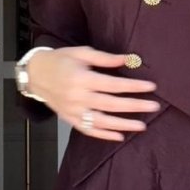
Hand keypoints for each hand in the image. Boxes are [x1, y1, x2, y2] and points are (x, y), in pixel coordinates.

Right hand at [25, 47, 160, 140]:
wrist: (35, 75)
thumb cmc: (60, 60)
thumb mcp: (81, 53)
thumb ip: (105, 58)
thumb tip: (128, 59)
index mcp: (82, 79)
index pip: (113, 85)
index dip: (133, 86)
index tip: (151, 86)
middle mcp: (78, 97)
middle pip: (111, 104)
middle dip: (135, 106)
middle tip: (154, 107)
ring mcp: (73, 111)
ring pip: (102, 122)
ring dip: (123, 124)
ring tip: (142, 126)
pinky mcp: (69, 119)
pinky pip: (88, 130)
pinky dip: (104, 135)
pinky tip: (120, 136)